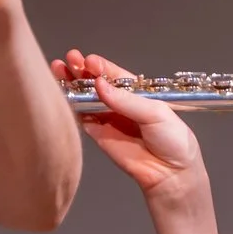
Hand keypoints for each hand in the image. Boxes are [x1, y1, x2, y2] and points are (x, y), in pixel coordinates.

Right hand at [57, 49, 204, 196]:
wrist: (171, 173)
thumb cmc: (173, 140)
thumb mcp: (156, 113)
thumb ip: (127, 101)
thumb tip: (101, 85)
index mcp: (136, 92)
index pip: (114, 75)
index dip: (100, 66)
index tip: (88, 61)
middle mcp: (120, 102)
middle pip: (96, 82)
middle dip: (81, 70)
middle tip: (69, 60)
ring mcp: (107, 118)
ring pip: (85, 98)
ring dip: (72, 84)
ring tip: (58, 71)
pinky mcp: (98, 135)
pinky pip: (81, 118)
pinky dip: (70, 107)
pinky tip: (62, 96)